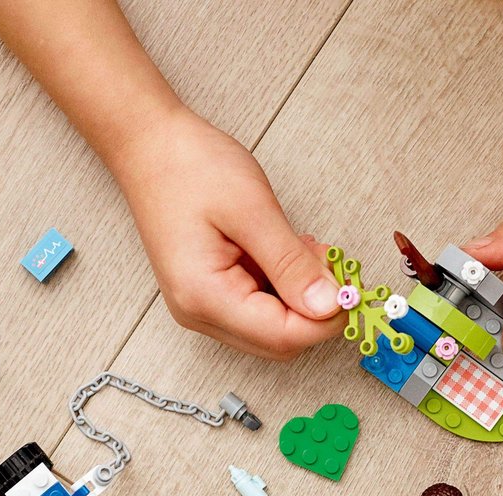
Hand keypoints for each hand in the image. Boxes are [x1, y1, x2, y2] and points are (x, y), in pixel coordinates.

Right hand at [110, 106, 343, 358]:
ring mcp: (202, 307)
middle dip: (317, 310)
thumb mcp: (252, 210)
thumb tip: (329, 305)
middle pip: (279, 341)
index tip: (354, 288)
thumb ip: (292, 265)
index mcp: (205, 297)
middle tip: (336, 266)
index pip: (282, 336)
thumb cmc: (189, 167)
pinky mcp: (209, 295)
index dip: (327, 319)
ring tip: (309, 251)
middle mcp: (200, 313)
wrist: (148, 146)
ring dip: (302, 298)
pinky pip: (259, 308)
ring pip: (272, 328)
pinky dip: (285, 288)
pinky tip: (289, 254)